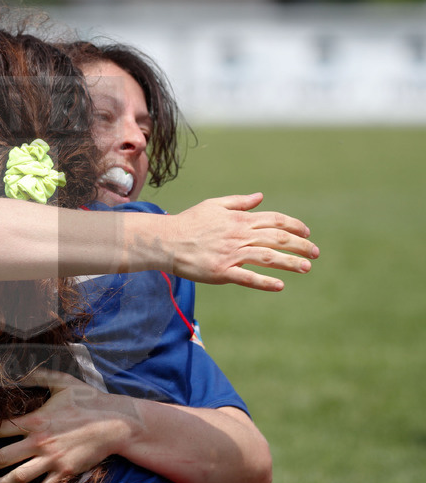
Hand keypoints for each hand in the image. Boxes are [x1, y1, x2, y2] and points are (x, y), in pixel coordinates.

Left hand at [0, 369, 128, 482]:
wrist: (114, 423)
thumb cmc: (88, 400)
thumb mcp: (62, 381)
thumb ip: (39, 375)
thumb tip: (20, 370)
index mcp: (36, 420)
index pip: (0, 429)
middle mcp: (40, 442)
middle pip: (3, 458)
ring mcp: (52, 460)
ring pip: (19, 477)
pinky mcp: (64, 472)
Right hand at [167, 193, 319, 290]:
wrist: (166, 241)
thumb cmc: (188, 222)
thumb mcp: (214, 205)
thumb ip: (239, 202)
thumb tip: (260, 197)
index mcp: (239, 220)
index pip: (274, 220)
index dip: (294, 225)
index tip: (307, 233)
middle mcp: (238, 236)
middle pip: (277, 238)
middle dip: (300, 245)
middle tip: (315, 253)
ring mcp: (230, 254)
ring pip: (267, 257)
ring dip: (289, 262)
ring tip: (306, 268)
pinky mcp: (221, 272)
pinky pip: (247, 277)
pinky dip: (264, 282)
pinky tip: (279, 285)